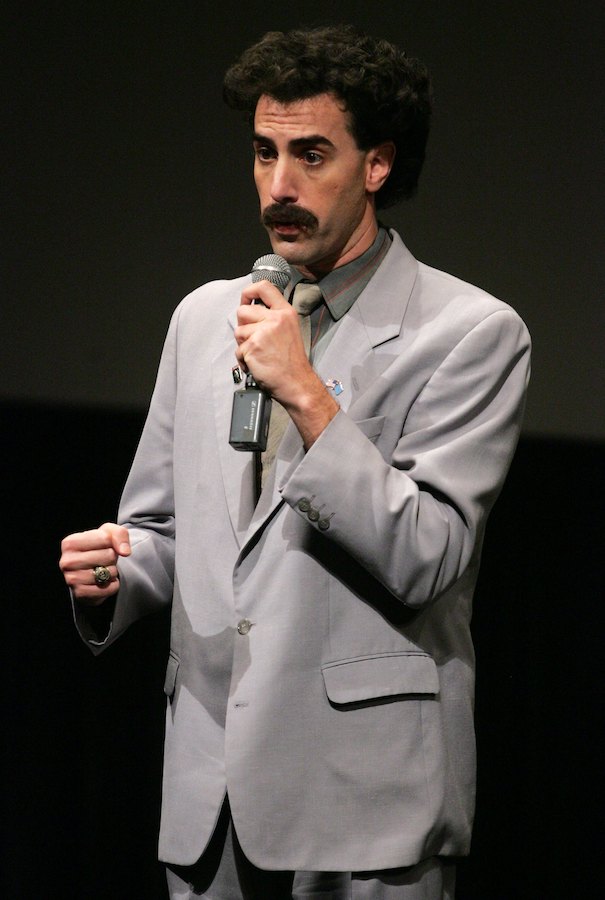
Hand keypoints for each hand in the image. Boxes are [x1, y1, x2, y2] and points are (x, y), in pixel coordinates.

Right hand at [59, 523, 130, 604]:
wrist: (90, 570)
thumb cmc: (98, 548)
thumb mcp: (108, 533)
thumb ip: (119, 534)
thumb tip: (125, 552)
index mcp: (70, 543)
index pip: (105, 539)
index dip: (111, 543)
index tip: (103, 546)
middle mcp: (67, 561)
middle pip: (108, 556)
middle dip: (112, 558)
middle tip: (104, 560)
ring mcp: (71, 579)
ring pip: (108, 573)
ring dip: (113, 572)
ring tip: (103, 569)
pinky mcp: (80, 593)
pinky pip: (109, 589)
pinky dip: (113, 585)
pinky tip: (104, 581)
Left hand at [234, 279, 338, 447]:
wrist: (297, 383)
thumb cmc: (292, 362)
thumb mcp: (289, 330)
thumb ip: (272, 318)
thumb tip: (250, 311)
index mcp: (285, 312)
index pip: (264, 287)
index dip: (249, 292)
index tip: (246, 301)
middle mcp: (275, 319)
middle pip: (243, 310)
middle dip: (243, 325)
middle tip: (254, 339)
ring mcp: (263, 332)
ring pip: (238, 331)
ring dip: (243, 344)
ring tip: (258, 353)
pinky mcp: (253, 347)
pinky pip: (238, 350)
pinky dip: (244, 360)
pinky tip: (256, 364)